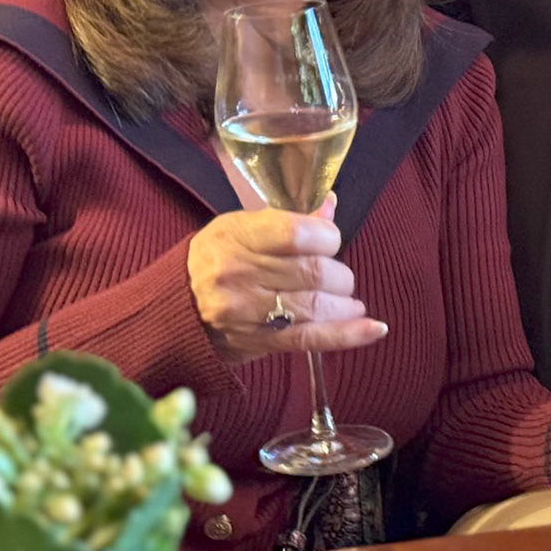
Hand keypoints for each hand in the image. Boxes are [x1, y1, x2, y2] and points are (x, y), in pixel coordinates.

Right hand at [188, 197, 388, 365]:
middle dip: (339, 274)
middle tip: (337, 275)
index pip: (297, 234)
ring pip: (317, 306)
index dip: (327, 237)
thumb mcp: (240, 227)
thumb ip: (288, 221)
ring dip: (344, 303)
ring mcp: (249, 311)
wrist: (176, 308)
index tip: (329, 241)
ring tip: (348, 301)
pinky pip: (312, 338)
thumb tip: (331, 208)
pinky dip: (348, 335)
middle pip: (314, 273)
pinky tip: (375, 329)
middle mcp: (240, 273)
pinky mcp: (260, 342)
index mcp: (237, 236)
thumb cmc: (214, 258)